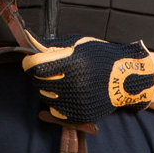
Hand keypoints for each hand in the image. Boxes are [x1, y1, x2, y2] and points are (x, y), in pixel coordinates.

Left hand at [22, 33, 153, 123]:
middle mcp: (74, 84)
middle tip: (46, 69)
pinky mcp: (81, 114)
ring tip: (59, 79)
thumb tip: (28, 38)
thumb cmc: (99, 56)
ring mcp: (78, 101)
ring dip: (46, 88)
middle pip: (38, 81)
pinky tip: (65, 93)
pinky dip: (56, 102)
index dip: (29, 62)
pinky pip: (56, 111)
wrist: (125, 77)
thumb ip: (50, 45)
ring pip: (45, 96)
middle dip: (37, 74)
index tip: (31, 60)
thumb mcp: (77, 43)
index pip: (36, 66)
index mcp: (72, 63)